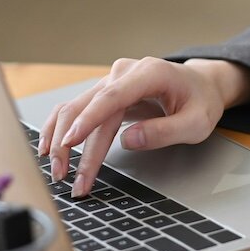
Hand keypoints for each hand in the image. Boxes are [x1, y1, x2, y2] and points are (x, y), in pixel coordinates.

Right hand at [39, 57, 249, 196]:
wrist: (200, 85)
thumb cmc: (200, 102)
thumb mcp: (197, 123)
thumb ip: (165, 131)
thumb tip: (129, 140)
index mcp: (149, 74)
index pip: (112, 97)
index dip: (89, 119)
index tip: (71, 141)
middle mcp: (124, 73)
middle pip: (89, 108)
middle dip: (73, 145)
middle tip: (67, 177)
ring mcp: (111, 81)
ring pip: (75, 108)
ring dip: (60, 138)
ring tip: (58, 170)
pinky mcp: (104, 92)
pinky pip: (76, 108)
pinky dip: (59, 127)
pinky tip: (49, 146)